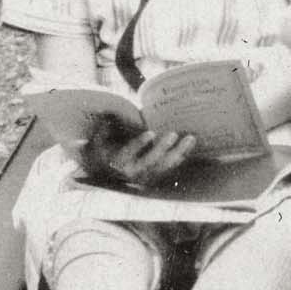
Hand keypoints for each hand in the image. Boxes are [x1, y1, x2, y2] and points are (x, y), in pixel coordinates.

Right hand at [80, 119, 196, 188]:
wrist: (108, 170)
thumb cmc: (104, 148)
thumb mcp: (100, 138)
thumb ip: (104, 126)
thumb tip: (109, 113)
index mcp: (116, 162)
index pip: (127, 154)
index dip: (138, 144)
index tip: (150, 133)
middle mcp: (131, 173)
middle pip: (149, 162)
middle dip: (162, 148)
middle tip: (173, 134)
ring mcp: (145, 176)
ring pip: (163, 167)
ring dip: (178, 153)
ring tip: (190, 138)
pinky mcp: (156, 176)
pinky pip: (171, 167)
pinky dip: (182, 155)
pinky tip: (190, 143)